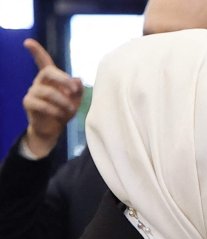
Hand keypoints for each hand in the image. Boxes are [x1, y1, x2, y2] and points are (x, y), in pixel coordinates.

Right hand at [20, 39, 81, 158]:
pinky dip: (54, 110)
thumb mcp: (75, 100)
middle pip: (47, 72)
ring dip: (62, 101)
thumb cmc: (64, 110)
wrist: (53, 129)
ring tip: (70, 109)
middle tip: (73, 90)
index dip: (36, 51)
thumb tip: (77, 79)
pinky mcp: (28, 103)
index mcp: (51, 78)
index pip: (43, 61)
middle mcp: (39, 82)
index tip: (28, 42)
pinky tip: (60, 115)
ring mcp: (32, 92)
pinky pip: (41, 104)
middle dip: (62, 79)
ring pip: (47, 91)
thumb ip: (78, 89)